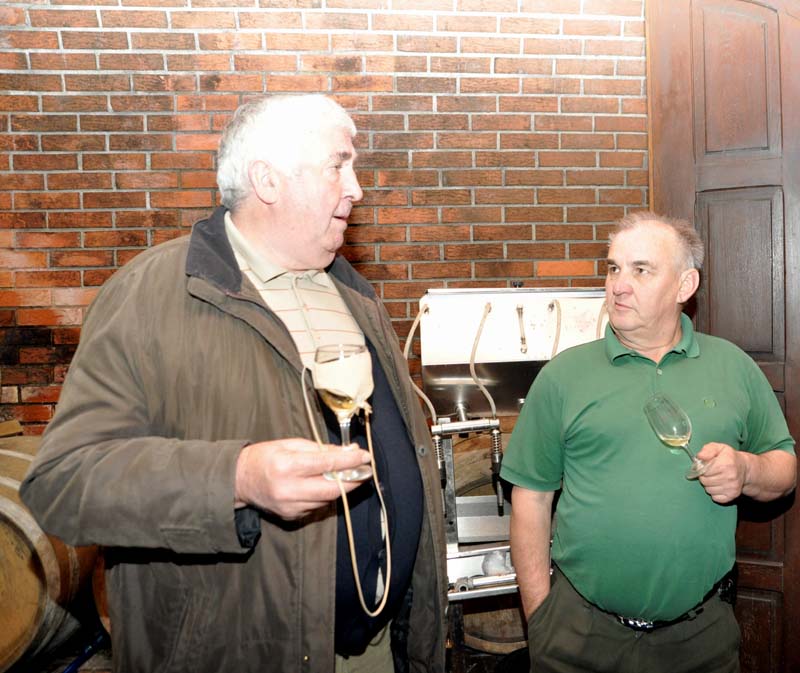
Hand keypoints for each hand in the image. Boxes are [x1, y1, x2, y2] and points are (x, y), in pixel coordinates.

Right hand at [234, 438, 371, 519]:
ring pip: (327, 499)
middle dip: (353, 479)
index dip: (350, 461)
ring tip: (349, 475)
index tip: (366, 457)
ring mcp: (290, 506)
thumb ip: (320, 449)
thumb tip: (348, 452)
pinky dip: (325, 495)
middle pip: (332, 488)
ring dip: (342, 488)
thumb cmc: (265, 456)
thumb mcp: (291, 444)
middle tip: (366, 471)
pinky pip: (317, 506)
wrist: (240, 480)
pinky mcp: (290, 516)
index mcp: (287, 466)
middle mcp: (289, 489)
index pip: (327, 464)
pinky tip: (325, 485)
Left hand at [696, 442, 746, 503]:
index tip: (705, 466)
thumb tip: (700, 457)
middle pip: (705, 481)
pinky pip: (715, 498)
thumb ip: (707, 450)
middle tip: (710, 472)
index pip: (704, 471)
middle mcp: (730, 477)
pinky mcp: (732, 496)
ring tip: (715, 478)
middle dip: (704, 477)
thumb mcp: (718, 448)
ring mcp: (732, 488)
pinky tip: (719, 485)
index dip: (702, 468)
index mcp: (726, 464)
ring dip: (709, 485)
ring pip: (709, 490)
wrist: (744, 468)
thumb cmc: (728, 457)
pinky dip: (714, 493)